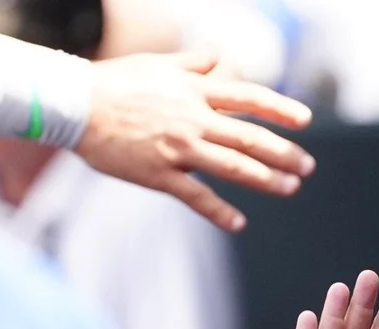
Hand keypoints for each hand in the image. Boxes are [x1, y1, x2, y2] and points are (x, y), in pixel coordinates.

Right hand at [77, 49, 315, 231]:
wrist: (71, 104)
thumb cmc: (114, 82)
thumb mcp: (158, 65)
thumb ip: (194, 63)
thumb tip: (221, 55)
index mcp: (194, 90)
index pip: (248, 98)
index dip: (280, 109)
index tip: (305, 120)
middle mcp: (193, 118)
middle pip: (251, 137)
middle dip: (284, 153)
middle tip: (308, 166)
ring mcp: (179, 148)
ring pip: (234, 166)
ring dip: (267, 180)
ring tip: (291, 189)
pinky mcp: (159, 173)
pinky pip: (196, 196)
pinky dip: (219, 212)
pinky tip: (239, 224)